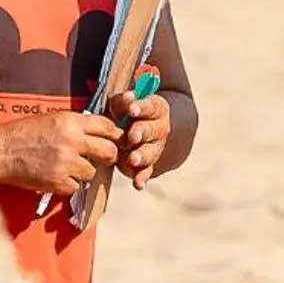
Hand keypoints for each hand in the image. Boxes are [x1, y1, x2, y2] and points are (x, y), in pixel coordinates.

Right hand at [0, 109, 121, 195]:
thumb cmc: (23, 133)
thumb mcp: (52, 118)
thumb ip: (76, 125)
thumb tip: (100, 132)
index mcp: (70, 122)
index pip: (107, 127)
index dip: (115, 134)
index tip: (116, 140)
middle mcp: (72, 141)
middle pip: (109, 152)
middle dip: (108, 156)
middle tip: (103, 158)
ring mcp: (66, 163)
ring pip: (92, 172)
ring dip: (83, 172)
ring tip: (67, 166)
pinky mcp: (58, 182)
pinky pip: (76, 187)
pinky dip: (68, 184)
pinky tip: (55, 176)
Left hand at [113, 73, 168, 189]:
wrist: (144, 129)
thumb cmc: (128, 112)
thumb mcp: (126, 103)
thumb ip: (124, 102)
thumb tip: (128, 98)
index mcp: (156, 109)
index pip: (151, 106)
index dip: (142, 108)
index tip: (132, 109)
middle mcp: (159, 129)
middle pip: (151, 130)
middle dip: (141, 133)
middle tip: (132, 136)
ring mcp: (154, 148)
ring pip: (149, 152)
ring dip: (141, 156)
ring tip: (133, 159)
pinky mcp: (147, 165)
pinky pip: (146, 171)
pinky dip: (142, 178)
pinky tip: (138, 184)